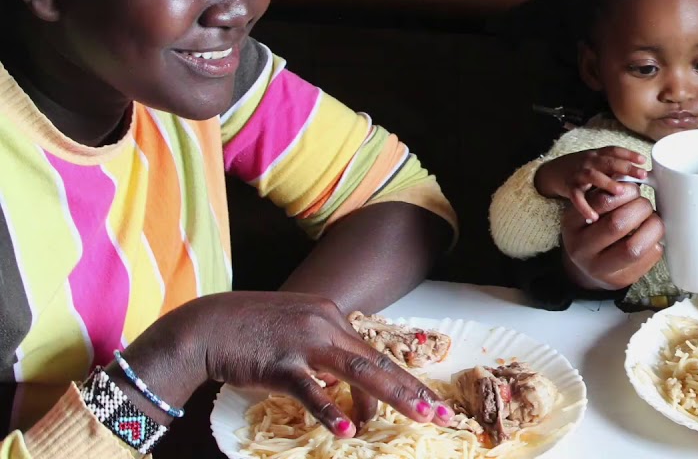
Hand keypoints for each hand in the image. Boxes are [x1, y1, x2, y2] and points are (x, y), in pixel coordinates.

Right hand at [123, 292, 452, 436]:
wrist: (205, 325)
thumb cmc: (249, 332)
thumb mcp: (296, 333)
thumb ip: (323, 353)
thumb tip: (342, 383)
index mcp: (331, 317)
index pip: (375, 354)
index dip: (405, 379)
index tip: (431, 400)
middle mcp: (325, 325)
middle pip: (377, 362)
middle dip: (412, 390)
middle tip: (441, 415)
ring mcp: (304, 344)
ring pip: (357, 372)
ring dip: (390, 397)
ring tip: (417, 417)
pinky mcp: (279, 365)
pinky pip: (310, 391)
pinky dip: (329, 412)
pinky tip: (347, 431)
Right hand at [535, 147, 647, 220]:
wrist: (555, 171)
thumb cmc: (585, 169)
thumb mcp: (600, 165)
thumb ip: (617, 169)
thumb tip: (645, 178)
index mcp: (598, 156)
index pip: (614, 151)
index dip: (628, 154)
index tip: (643, 160)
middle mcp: (589, 162)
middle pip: (607, 162)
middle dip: (625, 167)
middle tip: (642, 176)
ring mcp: (578, 174)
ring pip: (592, 175)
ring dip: (607, 182)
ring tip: (620, 192)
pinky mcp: (569, 188)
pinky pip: (576, 198)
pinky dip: (584, 207)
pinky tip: (594, 217)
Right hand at [561, 184, 663, 289]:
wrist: (587, 268)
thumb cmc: (592, 231)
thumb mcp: (589, 211)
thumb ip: (607, 196)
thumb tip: (634, 180)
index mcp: (572, 225)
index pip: (602, 202)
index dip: (625, 192)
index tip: (633, 190)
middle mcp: (582, 249)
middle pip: (618, 223)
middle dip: (641, 208)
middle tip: (645, 205)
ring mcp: (600, 269)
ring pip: (634, 248)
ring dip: (653, 227)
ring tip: (652, 220)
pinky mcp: (620, 281)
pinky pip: (648, 259)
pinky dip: (656, 243)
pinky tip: (650, 238)